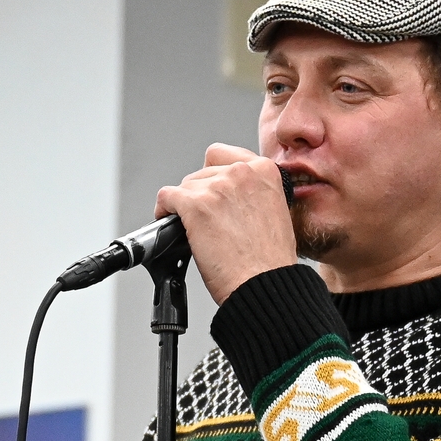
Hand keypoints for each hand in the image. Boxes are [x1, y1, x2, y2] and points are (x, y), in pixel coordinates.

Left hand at [156, 146, 296, 303]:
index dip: (214, 175)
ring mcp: (217, 187)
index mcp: (265, 171)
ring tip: (194, 228)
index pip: (223, 155)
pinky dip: (164, 210)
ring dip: (186, 205)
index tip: (212, 190)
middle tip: (206, 219)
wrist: (264, 284)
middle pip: (203, 173)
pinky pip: (167, 197)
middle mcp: (241, 173)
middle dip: (201, 195)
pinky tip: (170, 223)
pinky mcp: (195, 205)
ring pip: (185, 186)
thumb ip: (255, 194)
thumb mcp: (276, 213)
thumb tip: (232, 197)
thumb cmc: (271, 261)